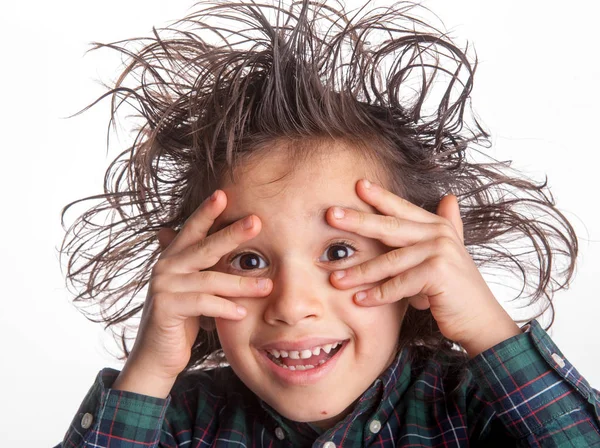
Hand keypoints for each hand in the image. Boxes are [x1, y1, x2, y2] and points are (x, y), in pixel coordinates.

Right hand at [117, 190, 271, 395]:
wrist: (157, 355)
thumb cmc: (182, 319)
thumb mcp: (194, 289)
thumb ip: (205, 268)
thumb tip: (233, 252)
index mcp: (173, 257)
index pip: (193, 229)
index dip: (207, 212)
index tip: (223, 194)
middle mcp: (166, 266)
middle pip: (204, 247)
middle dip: (232, 234)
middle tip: (256, 222)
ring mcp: (163, 286)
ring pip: (209, 279)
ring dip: (241, 283)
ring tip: (266, 286)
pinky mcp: (165, 308)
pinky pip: (202, 304)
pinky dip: (224, 308)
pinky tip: (241, 313)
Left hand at [327, 179, 519, 356]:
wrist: (480, 321)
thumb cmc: (455, 290)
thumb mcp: (448, 255)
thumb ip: (447, 226)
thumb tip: (449, 197)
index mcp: (438, 227)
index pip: (402, 209)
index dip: (380, 196)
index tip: (357, 185)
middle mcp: (439, 234)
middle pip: (390, 226)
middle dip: (357, 221)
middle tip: (330, 215)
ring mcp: (440, 252)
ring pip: (389, 261)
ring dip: (360, 272)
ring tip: (335, 278)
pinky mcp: (438, 273)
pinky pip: (398, 284)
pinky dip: (378, 295)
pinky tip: (360, 301)